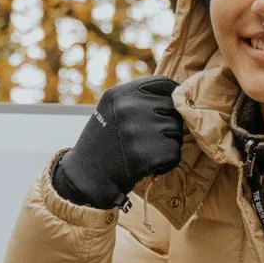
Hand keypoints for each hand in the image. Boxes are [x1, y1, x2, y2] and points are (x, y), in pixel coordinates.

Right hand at [51, 76, 184, 209]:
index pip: (163, 83)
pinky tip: (153, 166)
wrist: (87, 178)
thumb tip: (176, 94)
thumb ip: (137, 100)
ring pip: (176, 131)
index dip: (173, 96)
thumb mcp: (111, 110)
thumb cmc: (104, 144)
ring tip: (150, 152)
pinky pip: (174, 153)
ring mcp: (136, 131)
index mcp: (120, 94)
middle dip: (168, 125)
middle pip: (172, 109)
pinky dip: (168, 163)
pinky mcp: (145, 155)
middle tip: (153, 140)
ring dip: (168, 144)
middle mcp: (128, 108)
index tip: (173, 108)